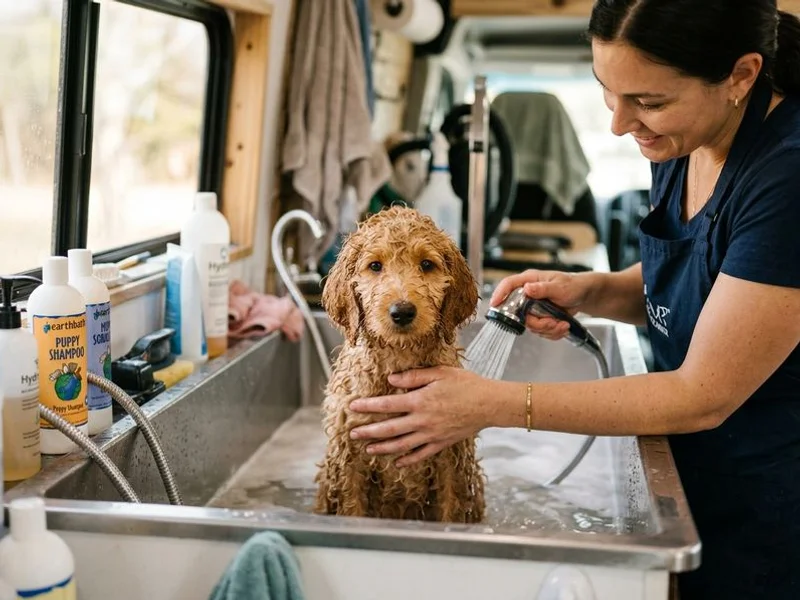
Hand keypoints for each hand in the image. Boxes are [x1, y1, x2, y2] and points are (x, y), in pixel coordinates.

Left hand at [348, 367, 492, 466]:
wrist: (489, 404)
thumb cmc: (465, 384)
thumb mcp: (439, 373)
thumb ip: (414, 376)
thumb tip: (391, 379)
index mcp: (420, 401)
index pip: (387, 404)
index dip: (368, 406)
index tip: (353, 407)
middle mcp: (422, 420)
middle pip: (389, 429)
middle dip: (369, 432)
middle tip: (353, 434)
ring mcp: (431, 434)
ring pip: (401, 445)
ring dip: (383, 448)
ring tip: (369, 450)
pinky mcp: (441, 442)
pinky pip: (421, 455)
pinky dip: (408, 460)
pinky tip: (397, 462)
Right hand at [490, 269, 590, 340]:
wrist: (584, 295)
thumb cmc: (573, 285)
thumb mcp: (560, 287)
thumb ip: (543, 289)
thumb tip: (527, 289)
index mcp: (529, 281)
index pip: (508, 285)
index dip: (499, 294)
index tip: (495, 304)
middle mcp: (528, 295)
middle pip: (520, 314)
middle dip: (538, 323)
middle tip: (553, 323)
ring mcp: (533, 308)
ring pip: (531, 325)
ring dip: (549, 329)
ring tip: (563, 324)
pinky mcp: (539, 318)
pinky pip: (540, 331)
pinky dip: (553, 333)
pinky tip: (563, 326)